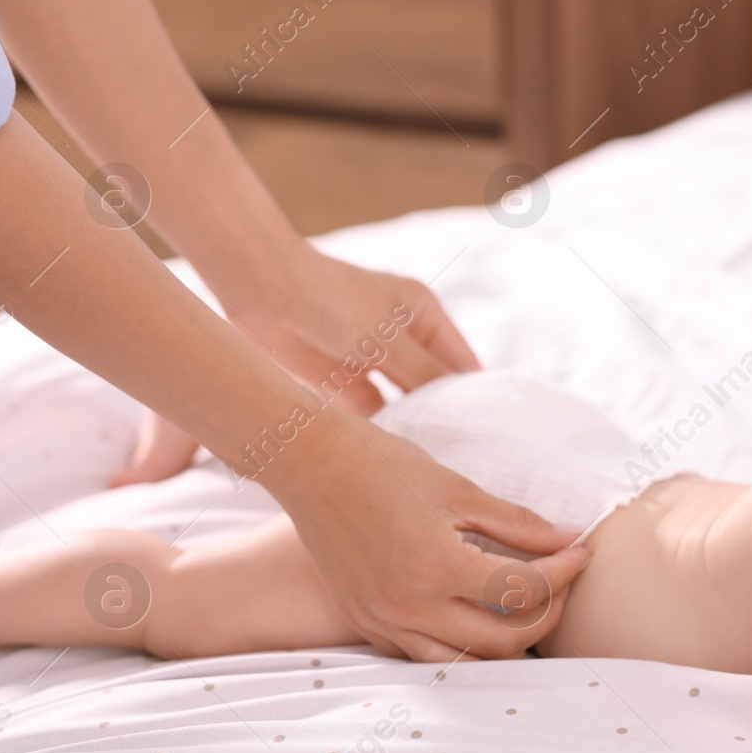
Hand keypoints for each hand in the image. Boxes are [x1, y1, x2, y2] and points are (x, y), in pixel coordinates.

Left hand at [113, 246, 476, 484]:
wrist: (261, 290)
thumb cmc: (331, 301)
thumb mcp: (386, 339)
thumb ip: (423, 375)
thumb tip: (454, 412)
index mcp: (423, 315)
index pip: (462, 363)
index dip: (476, 397)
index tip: (489, 435)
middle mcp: (401, 338)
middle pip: (433, 386)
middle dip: (445, 417)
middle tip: (464, 458)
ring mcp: (370, 359)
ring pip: (402, 402)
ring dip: (412, 426)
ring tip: (431, 462)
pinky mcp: (340, 379)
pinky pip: (369, 411)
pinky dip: (379, 430)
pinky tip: (391, 455)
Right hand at [275, 414, 590, 661]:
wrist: (311, 465)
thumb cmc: (385, 466)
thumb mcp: (458, 489)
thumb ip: (517, 523)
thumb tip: (567, 539)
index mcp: (439, 568)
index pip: (525, 589)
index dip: (565, 572)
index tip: (580, 551)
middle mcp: (411, 606)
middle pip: (503, 640)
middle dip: (546, 615)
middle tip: (562, 585)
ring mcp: (384, 620)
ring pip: (464, 660)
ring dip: (504, 643)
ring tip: (526, 610)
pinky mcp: (366, 622)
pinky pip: (423, 654)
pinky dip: (458, 645)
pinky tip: (475, 617)